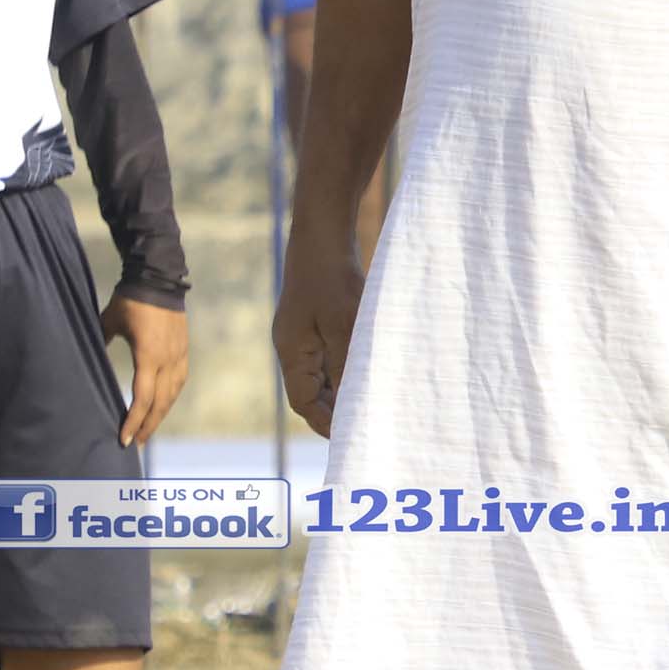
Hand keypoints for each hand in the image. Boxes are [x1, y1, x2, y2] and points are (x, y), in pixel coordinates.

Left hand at [104, 294, 187, 447]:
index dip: (133, 421)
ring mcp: (179, 355)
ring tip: (147, 430)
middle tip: (135, 443)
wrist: (159, 277)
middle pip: (160, 403)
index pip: (143, 398)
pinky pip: (179, 382)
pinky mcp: (183, 350)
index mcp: (149, 355)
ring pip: (172, 395)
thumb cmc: (130, 299)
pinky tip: (162, 406)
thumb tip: (89, 359)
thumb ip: (100, 342)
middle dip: (147, 426)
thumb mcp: (108, 321)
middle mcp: (168, 359)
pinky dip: (170, 398)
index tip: (123, 438)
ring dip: (160, 415)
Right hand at [272, 232, 360, 438]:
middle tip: (371, 424)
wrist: (324, 233)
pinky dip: (349, 370)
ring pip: (324, 376)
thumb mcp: (344, 325)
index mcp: (292, 352)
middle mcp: (294, 348)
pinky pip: (332, 358)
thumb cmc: (333, 277)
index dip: (326, 423)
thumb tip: (353, 405)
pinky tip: (373, 371)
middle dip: (338, 411)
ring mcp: (305, 337)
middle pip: (313, 393)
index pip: (304, 403)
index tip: (354, 436)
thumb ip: (346, 366)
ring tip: (377, 402)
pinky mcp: (319, 325)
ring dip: (346, 390)